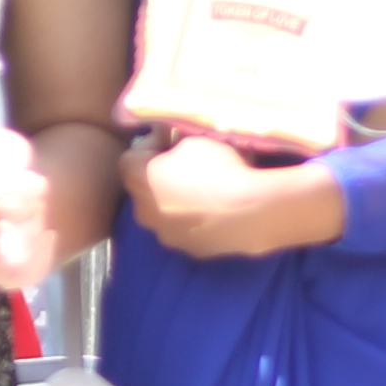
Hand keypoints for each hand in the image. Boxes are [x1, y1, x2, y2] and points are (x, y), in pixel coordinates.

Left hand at [123, 134, 341, 259]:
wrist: (252, 211)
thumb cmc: (218, 166)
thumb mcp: (195, 137)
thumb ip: (178, 135)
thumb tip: (175, 135)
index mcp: (137, 178)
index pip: (133, 154)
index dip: (153, 142)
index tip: (172, 135)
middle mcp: (143, 211)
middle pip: (146, 186)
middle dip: (162, 173)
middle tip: (187, 160)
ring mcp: (166, 235)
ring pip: (166, 211)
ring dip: (177, 198)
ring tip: (205, 185)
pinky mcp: (191, 250)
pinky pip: (188, 228)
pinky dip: (196, 217)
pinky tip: (218, 207)